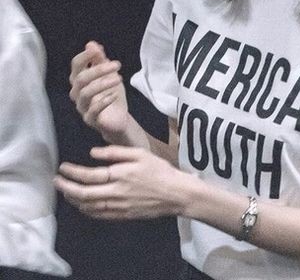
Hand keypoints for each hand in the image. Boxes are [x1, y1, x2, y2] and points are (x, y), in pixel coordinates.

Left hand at [54, 146, 188, 219]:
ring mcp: (118, 207)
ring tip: (65, 192)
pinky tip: (81, 205)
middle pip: (84, 194)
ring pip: (89, 207)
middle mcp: (116, 193)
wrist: (175, 194)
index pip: (90, 175)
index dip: (73, 172)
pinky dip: (86, 210)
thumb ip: (115, 152)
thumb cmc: (159, 170)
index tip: (63, 168)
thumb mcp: (139, 153)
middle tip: (56, 181)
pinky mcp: (122, 216)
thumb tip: (93, 153)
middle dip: (67, 188)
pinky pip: (99, 215)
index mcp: (120, 175)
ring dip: (74, 200)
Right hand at [69, 41, 128, 140]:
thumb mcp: (108, 75)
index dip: (84, 56)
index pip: (76, 66)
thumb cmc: (110, 94)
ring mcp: (82, 107)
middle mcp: (77, 93)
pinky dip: (103, 102)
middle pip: (80, 79)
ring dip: (103, 83)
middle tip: (117, 64)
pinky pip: (92, 111)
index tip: (97, 49)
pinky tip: (114, 96)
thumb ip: (99, 60)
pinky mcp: (90, 120)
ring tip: (118, 78)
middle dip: (98, 69)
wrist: (117, 119)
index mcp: (80, 80)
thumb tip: (91, 44)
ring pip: (85, 93)